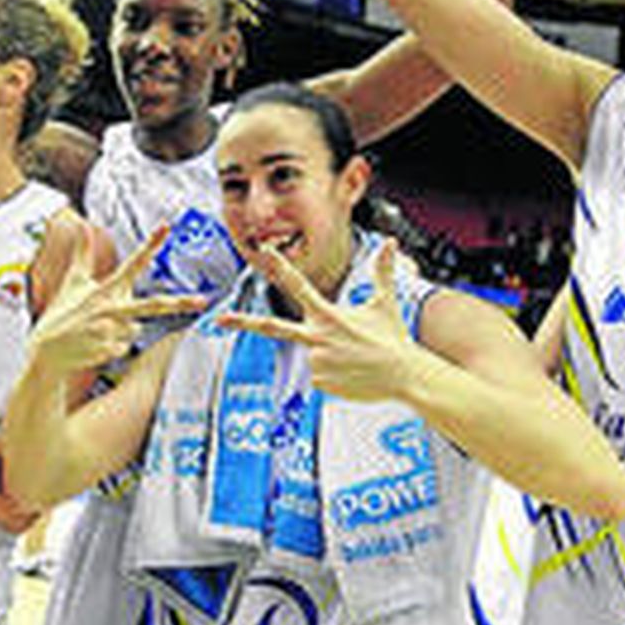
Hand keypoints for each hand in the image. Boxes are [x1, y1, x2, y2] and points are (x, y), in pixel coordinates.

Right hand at [29, 223, 209, 373]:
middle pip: (153, 305)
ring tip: (96, 331)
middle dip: (180, 303)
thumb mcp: (72, 282)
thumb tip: (81, 225)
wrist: (45, 352)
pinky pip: (124, 347)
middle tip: (203, 301)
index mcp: (105, 289)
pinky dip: (113, 347)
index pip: (133, 262)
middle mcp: (111, 308)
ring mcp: (111, 331)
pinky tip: (94, 345)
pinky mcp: (110, 350)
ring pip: (135, 329)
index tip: (165, 227)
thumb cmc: (61, 314)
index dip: (150, 244)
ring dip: (121, 330)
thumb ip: (82, 254)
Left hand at [218, 239, 418, 402]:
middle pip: (272, 327)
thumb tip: (390, 241)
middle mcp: (316, 337)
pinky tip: (353, 372)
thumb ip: (382, 271)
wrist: (405, 376)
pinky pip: (318, 375)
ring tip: (355, 358)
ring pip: (311, 354)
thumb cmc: (394, 338)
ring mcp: (315, 362)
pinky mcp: (319, 383)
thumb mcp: (384, 302)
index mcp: (328, 315)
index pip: (298, 286)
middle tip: (220, 318)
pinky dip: (333, 373)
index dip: (280, 266)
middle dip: (243, 322)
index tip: (265, 251)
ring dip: (329, 354)